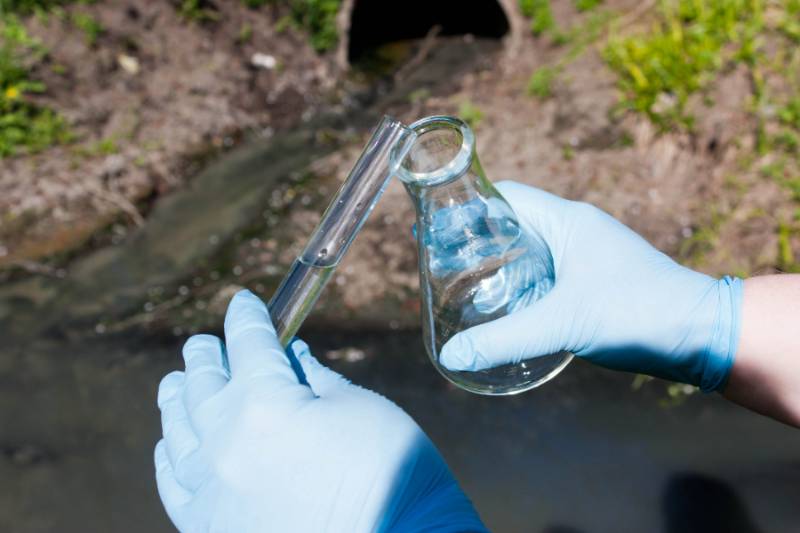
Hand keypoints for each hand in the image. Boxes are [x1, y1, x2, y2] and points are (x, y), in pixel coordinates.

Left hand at [155, 290, 484, 532]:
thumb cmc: (391, 473)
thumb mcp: (360, 407)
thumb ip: (314, 378)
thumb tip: (291, 357)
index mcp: (265, 403)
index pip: (248, 343)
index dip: (247, 316)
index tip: (244, 302)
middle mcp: (225, 444)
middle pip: (203, 382)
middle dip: (207, 354)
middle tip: (206, 342)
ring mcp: (212, 491)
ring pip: (178, 430)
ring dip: (179, 398)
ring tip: (177, 382)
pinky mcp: (210, 529)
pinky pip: (174, 485)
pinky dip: (170, 456)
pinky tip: (170, 444)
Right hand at [440, 181, 742, 391]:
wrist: (700, 333)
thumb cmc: (637, 313)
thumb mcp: (563, 324)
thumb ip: (504, 340)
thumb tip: (452, 357)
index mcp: (566, 221)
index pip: (505, 196)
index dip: (467, 207)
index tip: (435, 227)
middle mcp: (576, 230)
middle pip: (513, 223)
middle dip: (477, 241)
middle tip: (442, 262)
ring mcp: (588, 254)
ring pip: (531, 250)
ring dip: (501, 265)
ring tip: (465, 286)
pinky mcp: (596, 278)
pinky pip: (548, 272)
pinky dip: (523, 284)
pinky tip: (508, 308)